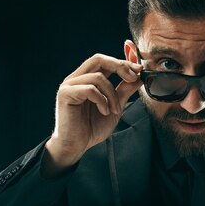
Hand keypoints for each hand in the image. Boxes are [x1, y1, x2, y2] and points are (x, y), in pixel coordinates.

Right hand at [42, 54, 142, 176]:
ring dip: (112, 94)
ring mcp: (69, 85)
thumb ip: (124, 91)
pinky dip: (102, 100)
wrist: (76, 146)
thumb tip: (139, 77)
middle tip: (132, 78)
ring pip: (98, 77)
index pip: (104, 62)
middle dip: (119, 66)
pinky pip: (89, 89)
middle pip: (98, 59)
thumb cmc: (91, 128)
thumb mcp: (114, 107)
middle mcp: (76, 79)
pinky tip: (104, 112)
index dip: (122, 62)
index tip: (139, 69)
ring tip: (114, 110)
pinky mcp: (65, 94)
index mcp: (86, 79)